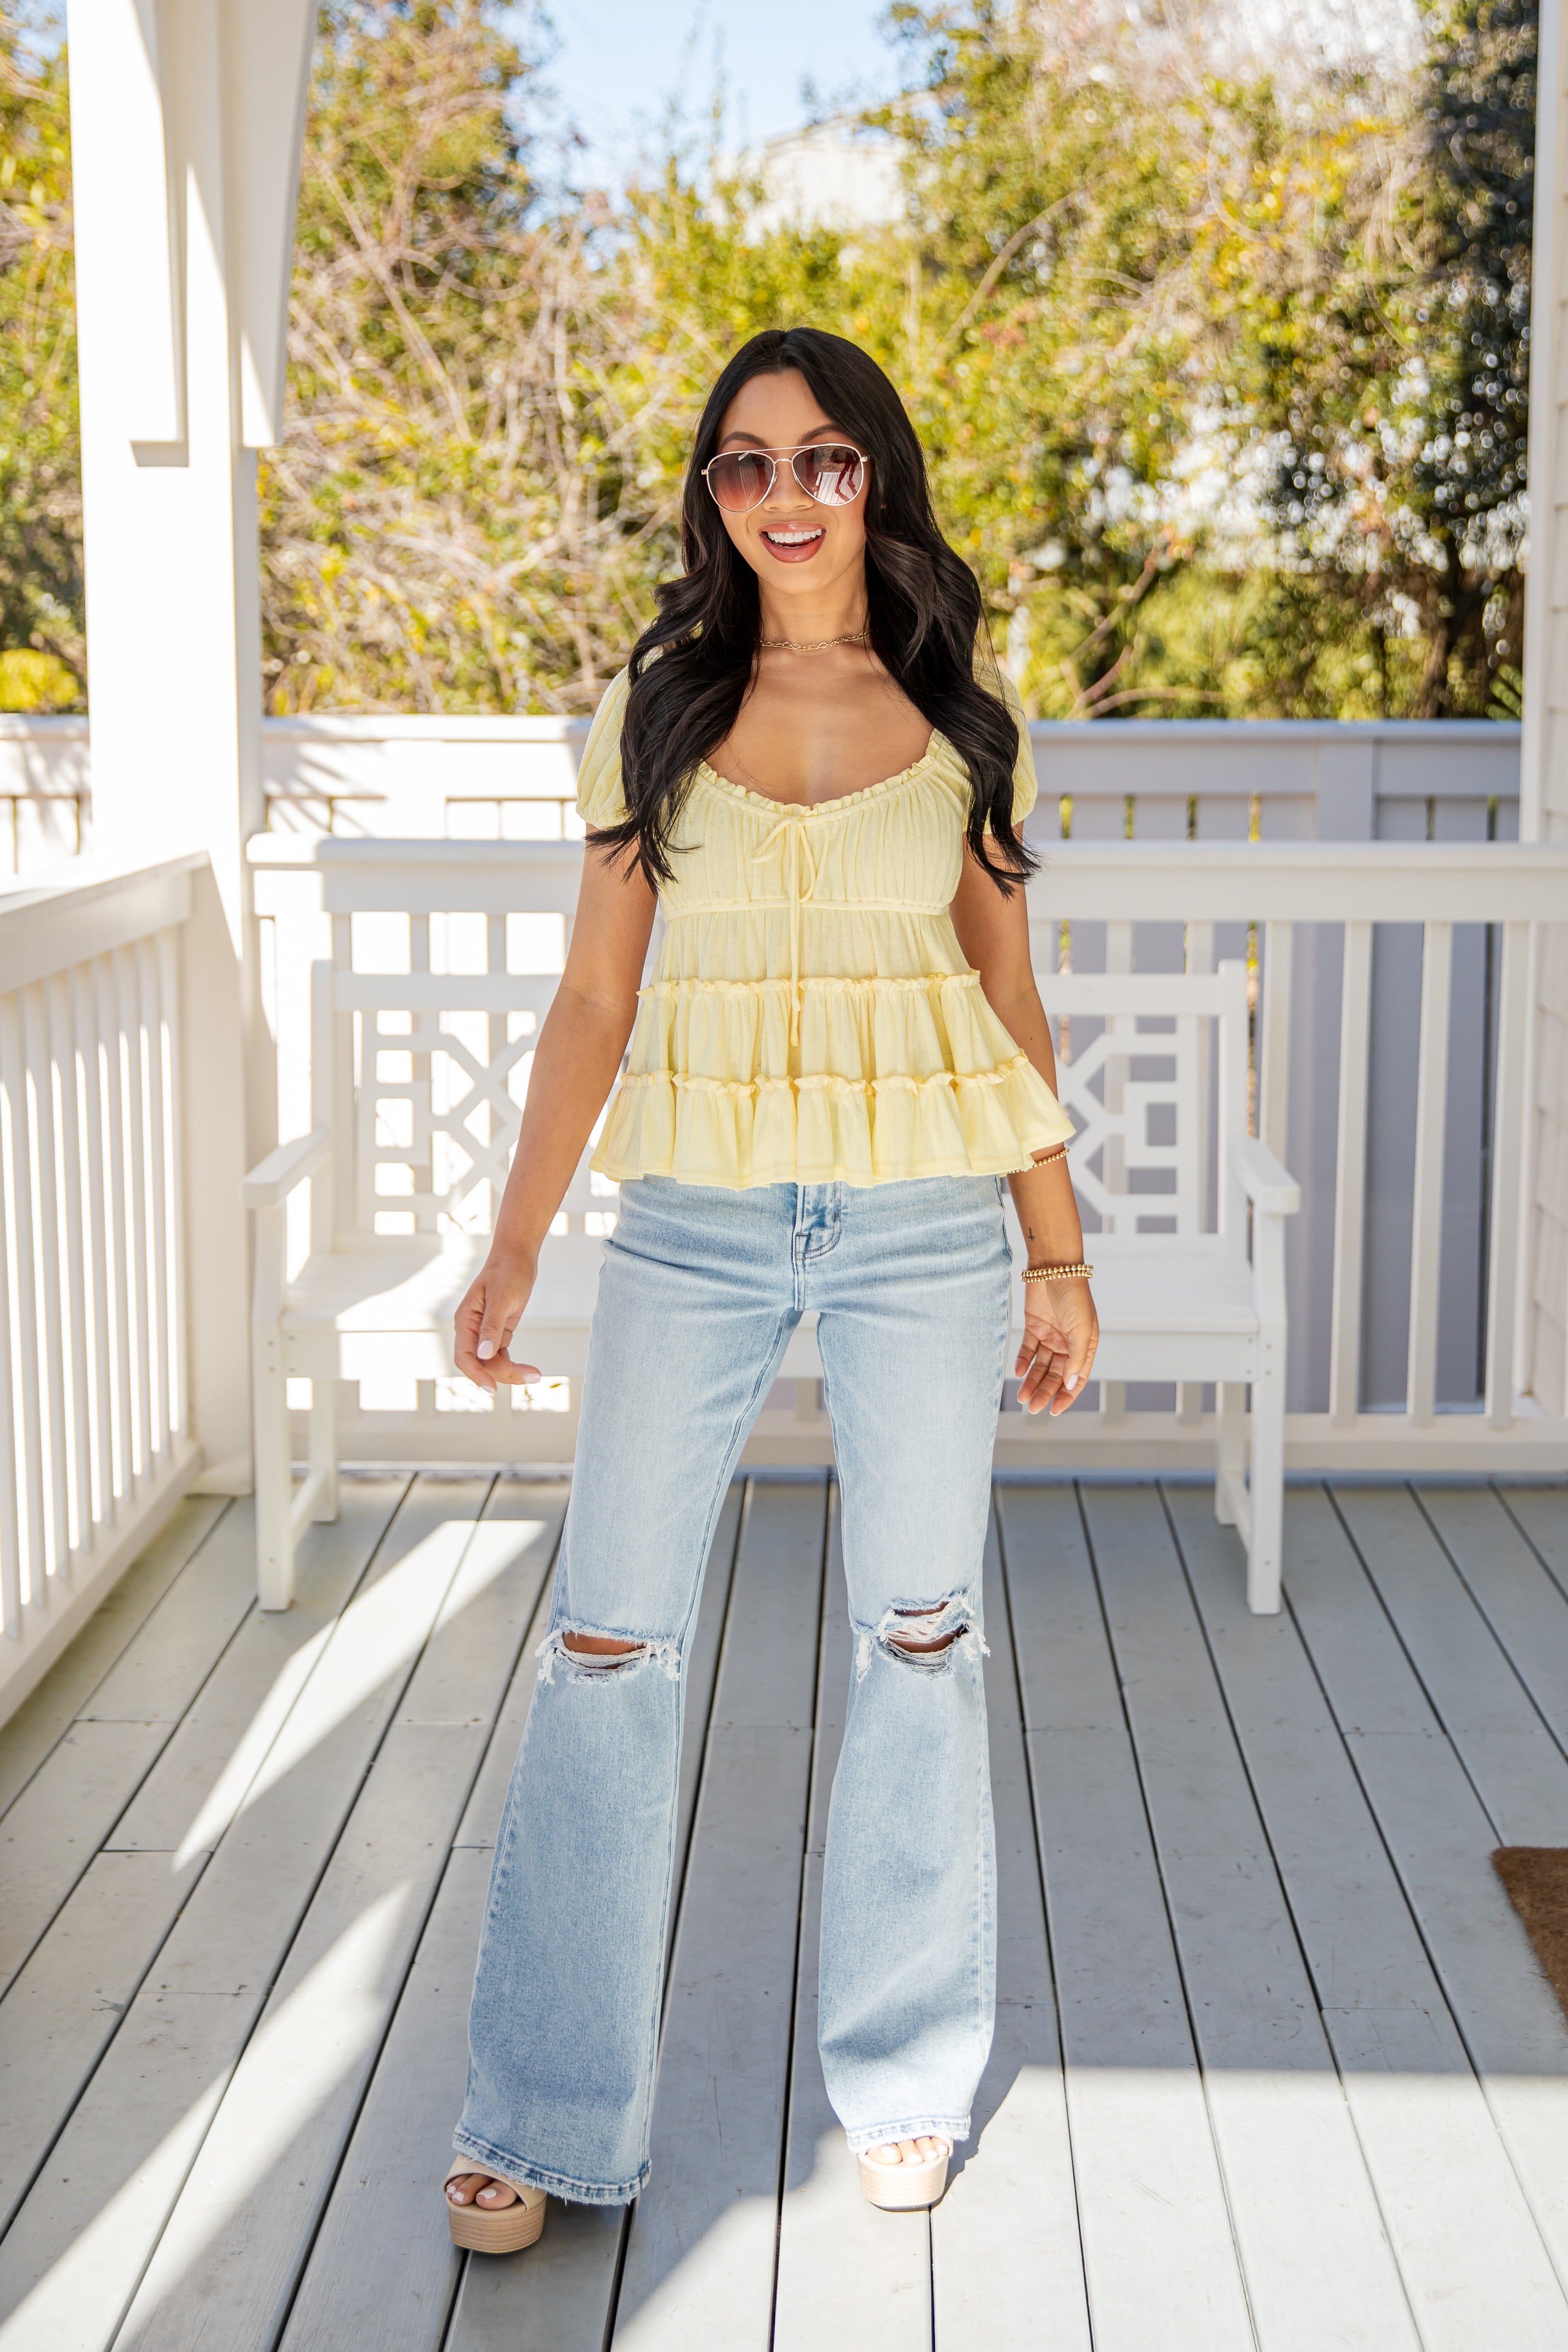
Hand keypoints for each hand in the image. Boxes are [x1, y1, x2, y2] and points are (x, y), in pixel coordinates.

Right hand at [454, 1252, 541, 1392]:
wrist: (517, 1256)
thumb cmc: (508, 1272)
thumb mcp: (502, 1299)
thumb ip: (492, 1327)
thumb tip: (483, 1355)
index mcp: (465, 1321)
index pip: (464, 1356)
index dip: (476, 1374)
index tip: (493, 1388)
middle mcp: (471, 1329)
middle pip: (480, 1363)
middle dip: (502, 1374)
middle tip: (530, 1376)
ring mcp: (484, 1332)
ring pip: (491, 1362)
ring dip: (510, 1372)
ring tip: (535, 1375)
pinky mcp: (498, 1332)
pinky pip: (500, 1356)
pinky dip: (512, 1365)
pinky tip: (528, 1370)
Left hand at [1015, 1275, 1097, 1415]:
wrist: (1054, 1268)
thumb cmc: (1074, 1297)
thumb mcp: (1080, 1330)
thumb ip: (1076, 1358)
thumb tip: (1071, 1385)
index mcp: (1085, 1346)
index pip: (1076, 1378)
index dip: (1066, 1396)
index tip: (1054, 1410)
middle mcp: (1068, 1344)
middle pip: (1055, 1375)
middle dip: (1045, 1392)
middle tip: (1032, 1408)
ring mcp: (1051, 1336)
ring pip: (1040, 1366)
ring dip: (1032, 1381)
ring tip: (1021, 1397)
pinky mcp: (1034, 1327)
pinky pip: (1028, 1350)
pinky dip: (1023, 1361)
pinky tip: (1018, 1373)